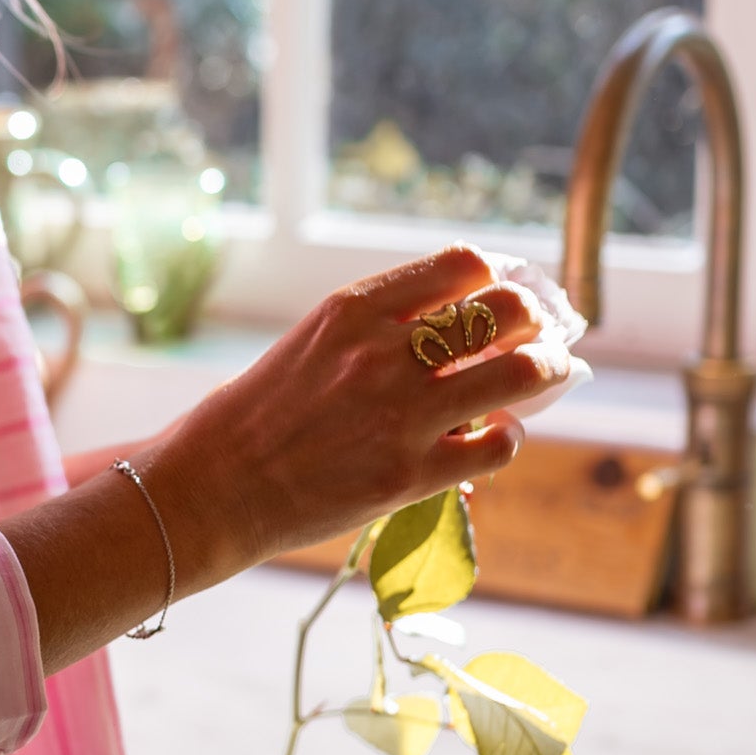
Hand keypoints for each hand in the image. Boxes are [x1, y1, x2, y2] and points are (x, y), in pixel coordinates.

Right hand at [0, 244, 570, 673]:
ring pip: (523, 371)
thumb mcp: (312, 344)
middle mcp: (385, 352)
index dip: (497, 280)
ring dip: (546, 371)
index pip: (464, 265)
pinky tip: (492, 439)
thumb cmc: (253, 417)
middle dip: (535, 320)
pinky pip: (498, 445)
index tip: (503, 297)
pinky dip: (507, 438)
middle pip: (507, 308)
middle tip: (538, 336)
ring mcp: (401, 415)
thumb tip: (459, 328)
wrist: (210, 490)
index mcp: (355, 309)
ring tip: (543, 378)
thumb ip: (379, 331)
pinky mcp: (409, 475)